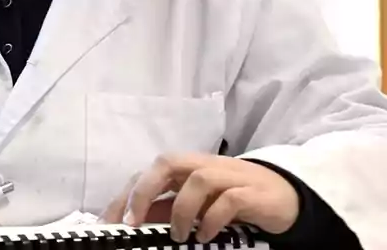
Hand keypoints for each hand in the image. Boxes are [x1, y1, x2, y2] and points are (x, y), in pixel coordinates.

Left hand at [102, 153, 299, 242]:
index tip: (112, 220)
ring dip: (181, 210)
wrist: (286, 198)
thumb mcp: (196, 203)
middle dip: (144, 190)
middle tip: (134, 223)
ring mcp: (230, 176)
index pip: (149, 171)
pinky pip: (229, 200)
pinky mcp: (253, 193)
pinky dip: (212, 219)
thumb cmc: (234, 198)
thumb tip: (134, 219)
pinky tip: (204, 236)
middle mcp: (205, 165)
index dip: (128, 193)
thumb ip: (168, 207)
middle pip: (167, 162)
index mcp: (187, 167)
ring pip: (198, 179)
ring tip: (178, 236)